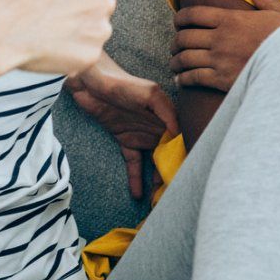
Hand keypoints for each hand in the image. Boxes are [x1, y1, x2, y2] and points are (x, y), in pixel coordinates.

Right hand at [0, 0, 115, 76]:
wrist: (2, 30)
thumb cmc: (18, 3)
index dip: (87, 3)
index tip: (76, 11)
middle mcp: (103, 2)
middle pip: (101, 15)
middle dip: (84, 22)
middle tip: (58, 27)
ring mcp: (100, 30)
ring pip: (94, 38)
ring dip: (79, 40)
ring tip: (50, 40)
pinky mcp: (92, 55)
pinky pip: (85, 57)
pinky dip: (72, 58)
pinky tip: (51, 52)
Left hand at [64, 55, 178, 198]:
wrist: (91, 81)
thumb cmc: (122, 83)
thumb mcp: (150, 94)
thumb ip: (167, 113)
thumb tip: (179, 137)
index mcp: (169, 116)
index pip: (182, 141)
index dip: (186, 157)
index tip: (188, 175)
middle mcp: (159, 126)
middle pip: (170, 154)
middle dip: (174, 173)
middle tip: (175, 193)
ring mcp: (142, 134)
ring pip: (154, 161)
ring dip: (157, 179)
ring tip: (158, 199)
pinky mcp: (125, 139)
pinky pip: (134, 162)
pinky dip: (136, 178)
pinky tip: (137, 194)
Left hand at [171, 0, 279, 90]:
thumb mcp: (276, 9)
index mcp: (230, 19)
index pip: (192, 15)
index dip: (179, 19)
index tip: (178, 23)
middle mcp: (220, 38)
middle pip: (184, 37)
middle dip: (175, 42)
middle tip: (176, 45)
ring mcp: (219, 60)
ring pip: (185, 59)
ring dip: (176, 61)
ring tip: (175, 63)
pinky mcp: (222, 79)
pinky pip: (193, 78)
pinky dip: (182, 79)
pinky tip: (181, 79)